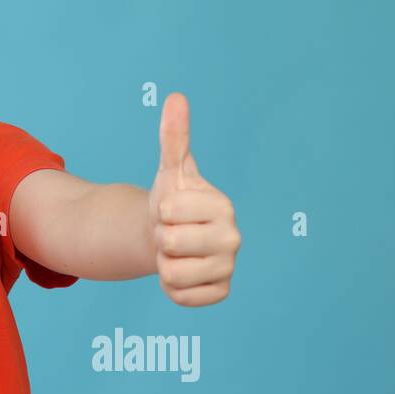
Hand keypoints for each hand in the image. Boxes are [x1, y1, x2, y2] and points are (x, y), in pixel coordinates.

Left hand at [147, 92, 239, 305]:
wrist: (171, 237)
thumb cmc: (173, 201)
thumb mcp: (170, 169)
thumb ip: (174, 136)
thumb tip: (176, 96)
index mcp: (223, 206)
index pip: (169, 211)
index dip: (160, 210)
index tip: (173, 209)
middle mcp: (234, 239)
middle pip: (169, 243)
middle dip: (160, 238)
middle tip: (172, 232)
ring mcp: (228, 268)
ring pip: (172, 273)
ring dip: (164, 263)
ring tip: (176, 251)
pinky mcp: (220, 293)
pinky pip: (181, 297)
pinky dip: (172, 287)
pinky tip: (183, 271)